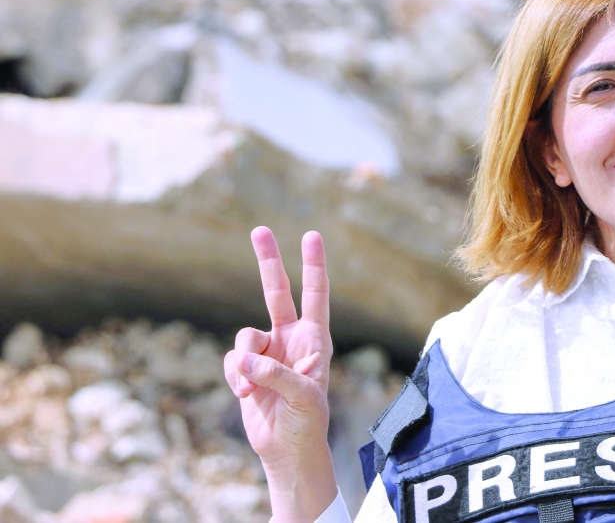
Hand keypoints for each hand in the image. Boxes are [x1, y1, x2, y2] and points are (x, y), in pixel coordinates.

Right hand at [224, 226, 337, 522]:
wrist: (288, 451)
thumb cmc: (308, 423)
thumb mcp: (302, 397)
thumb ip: (274, 373)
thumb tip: (243, 359)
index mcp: (315, 339)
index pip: (316, 294)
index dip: (314, 265)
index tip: (311, 235)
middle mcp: (291, 339)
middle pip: (277, 292)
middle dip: (269, 262)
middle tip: (259, 229)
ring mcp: (268, 352)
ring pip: (245, 336)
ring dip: (244, 360)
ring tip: (252, 388)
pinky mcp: (246, 369)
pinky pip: (232, 360)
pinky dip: (235, 376)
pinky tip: (246, 395)